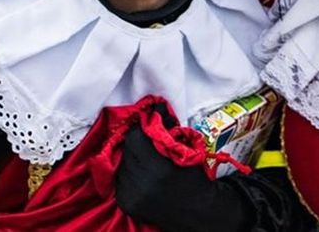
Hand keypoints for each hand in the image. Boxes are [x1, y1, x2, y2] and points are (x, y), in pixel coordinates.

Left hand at [115, 123, 248, 231]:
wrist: (198, 211)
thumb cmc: (196, 178)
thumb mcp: (186, 151)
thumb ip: (167, 131)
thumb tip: (156, 108)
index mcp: (158, 168)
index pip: (134, 138)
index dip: (141, 129)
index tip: (148, 126)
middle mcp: (142, 183)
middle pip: (127, 151)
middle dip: (137, 143)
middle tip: (148, 142)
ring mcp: (132, 196)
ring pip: (121, 165)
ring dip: (131, 159)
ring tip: (146, 160)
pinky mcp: (127, 204)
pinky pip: (120, 181)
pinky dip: (129, 175)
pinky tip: (141, 175)